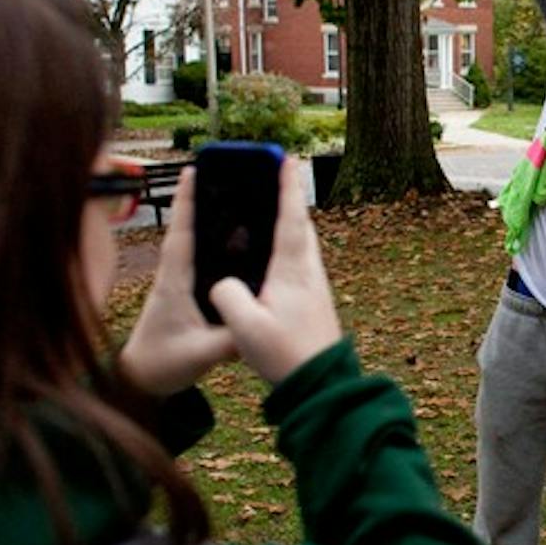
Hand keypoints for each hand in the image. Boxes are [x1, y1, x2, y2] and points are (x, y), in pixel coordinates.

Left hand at [119, 168, 236, 396]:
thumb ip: (232, 340)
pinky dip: (213, 243)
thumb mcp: (202, 354)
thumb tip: (262, 322)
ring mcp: (177, 284)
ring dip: (210, 220)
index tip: (194, 172)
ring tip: (234, 197)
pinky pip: (201, 261)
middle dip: (203, 199)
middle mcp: (174, 277)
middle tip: (222, 172)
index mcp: (175, 283)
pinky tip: (234, 241)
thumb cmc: (164, 364)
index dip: (188, 204)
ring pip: (195, 244)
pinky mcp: (182, 294)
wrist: (141, 380)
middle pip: (190, 229)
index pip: (182, 235)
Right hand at [209, 159, 342, 384]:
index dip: (285, 187)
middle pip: (300, 226)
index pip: (289, 218)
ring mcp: (315, 288)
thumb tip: (224, 283)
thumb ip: (228, 295)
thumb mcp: (245, 326)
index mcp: (293, 271)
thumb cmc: (286, 355)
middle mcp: (309, 273)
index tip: (285, 158)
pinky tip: (275, 256)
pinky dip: (288, 246)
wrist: (321, 386)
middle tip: (276, 176)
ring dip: (289, 223)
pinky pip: (299, 262)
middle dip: (288, 199)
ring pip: (303, 245)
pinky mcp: (313, 302)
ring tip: (271, 209)